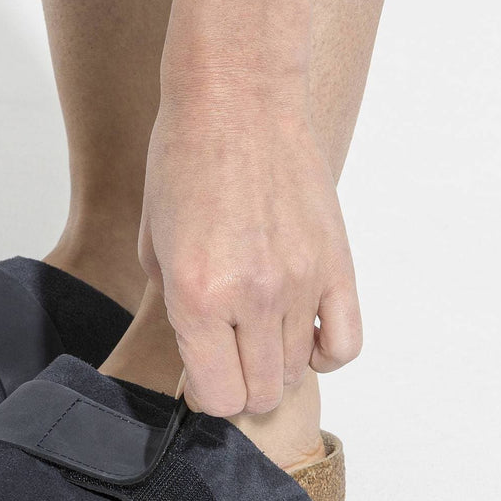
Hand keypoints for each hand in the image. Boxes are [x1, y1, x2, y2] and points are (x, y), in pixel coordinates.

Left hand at [138, 85, 361, 415]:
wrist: (235, 102)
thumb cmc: (182, 165)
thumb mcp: (153, 247)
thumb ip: (179, 315)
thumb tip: (203, 359)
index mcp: (196, 297)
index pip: (217, 398)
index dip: (206, 395)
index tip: (203, 375)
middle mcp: (251, 298)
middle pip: (261, 394)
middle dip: (242, 386)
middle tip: (232, 356)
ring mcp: (300, 282)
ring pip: (299, 372)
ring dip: (277, 364)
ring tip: (261, 329)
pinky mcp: (336, 264)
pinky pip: (346, 344)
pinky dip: (326, 352)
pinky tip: (305, 330)